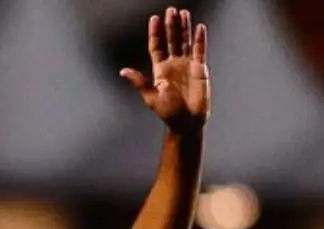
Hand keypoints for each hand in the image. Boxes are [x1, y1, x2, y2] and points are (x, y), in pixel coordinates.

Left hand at [120, 7, 209, 134]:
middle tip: (170, 10)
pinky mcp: (200, 69)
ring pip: (185, 42)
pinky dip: (200, 39)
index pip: (156, 46)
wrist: (187, 123)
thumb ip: (140, 82)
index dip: (155, 33)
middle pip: (171, 40)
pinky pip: (200, 51)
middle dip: (170, 25)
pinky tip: (199, 27)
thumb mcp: (151, 97)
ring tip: (183, 13)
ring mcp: (187, 65)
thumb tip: (123, 71)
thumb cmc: (168, 113)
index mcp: (160, 69)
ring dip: (184, 28)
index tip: (154, 19)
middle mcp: (173, 64)